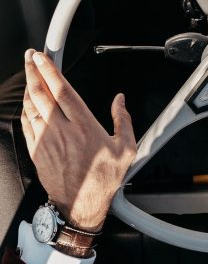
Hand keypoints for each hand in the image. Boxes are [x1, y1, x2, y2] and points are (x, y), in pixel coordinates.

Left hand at [21, 49, 136, 230]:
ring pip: (31, 106)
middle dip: (33, 71)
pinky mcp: (37, 150)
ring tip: (29, 73)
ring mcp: (46, 140)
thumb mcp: (126, 149)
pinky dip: (26, 108)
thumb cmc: (102, 179)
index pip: (62, 91)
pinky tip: (28, 101)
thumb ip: (123, 120)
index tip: (42, 57)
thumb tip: (120, 100)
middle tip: (30, 57)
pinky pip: (26, 123)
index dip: (50, 71)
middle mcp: (62, 130)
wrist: (81, 205)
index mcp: (84, 126)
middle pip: (42, 93)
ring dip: (28, 87)